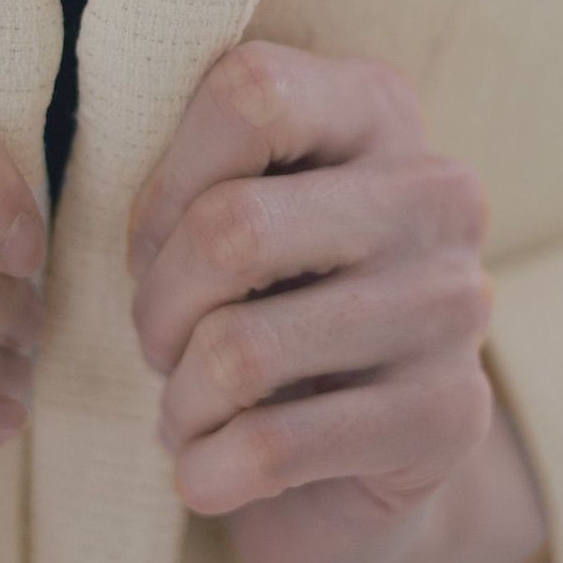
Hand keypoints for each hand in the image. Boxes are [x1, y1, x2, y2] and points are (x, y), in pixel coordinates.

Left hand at [126, 40, 546, 562]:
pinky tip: (207, 469)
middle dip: (159, 305)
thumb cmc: (275, 291)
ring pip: (238, 347)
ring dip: (180, 398)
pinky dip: (208, 467)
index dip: (164, 184)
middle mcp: (434, 191)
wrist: (377, 441)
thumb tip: (110, 157)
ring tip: (187, 409)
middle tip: (159, 342)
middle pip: (230, 228)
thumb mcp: (240, 197)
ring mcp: (453, 302)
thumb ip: (194, 160)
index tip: (153, 245)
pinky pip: (274, 447)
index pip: (247, 94)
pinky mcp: (451, 414)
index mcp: (375, 107)